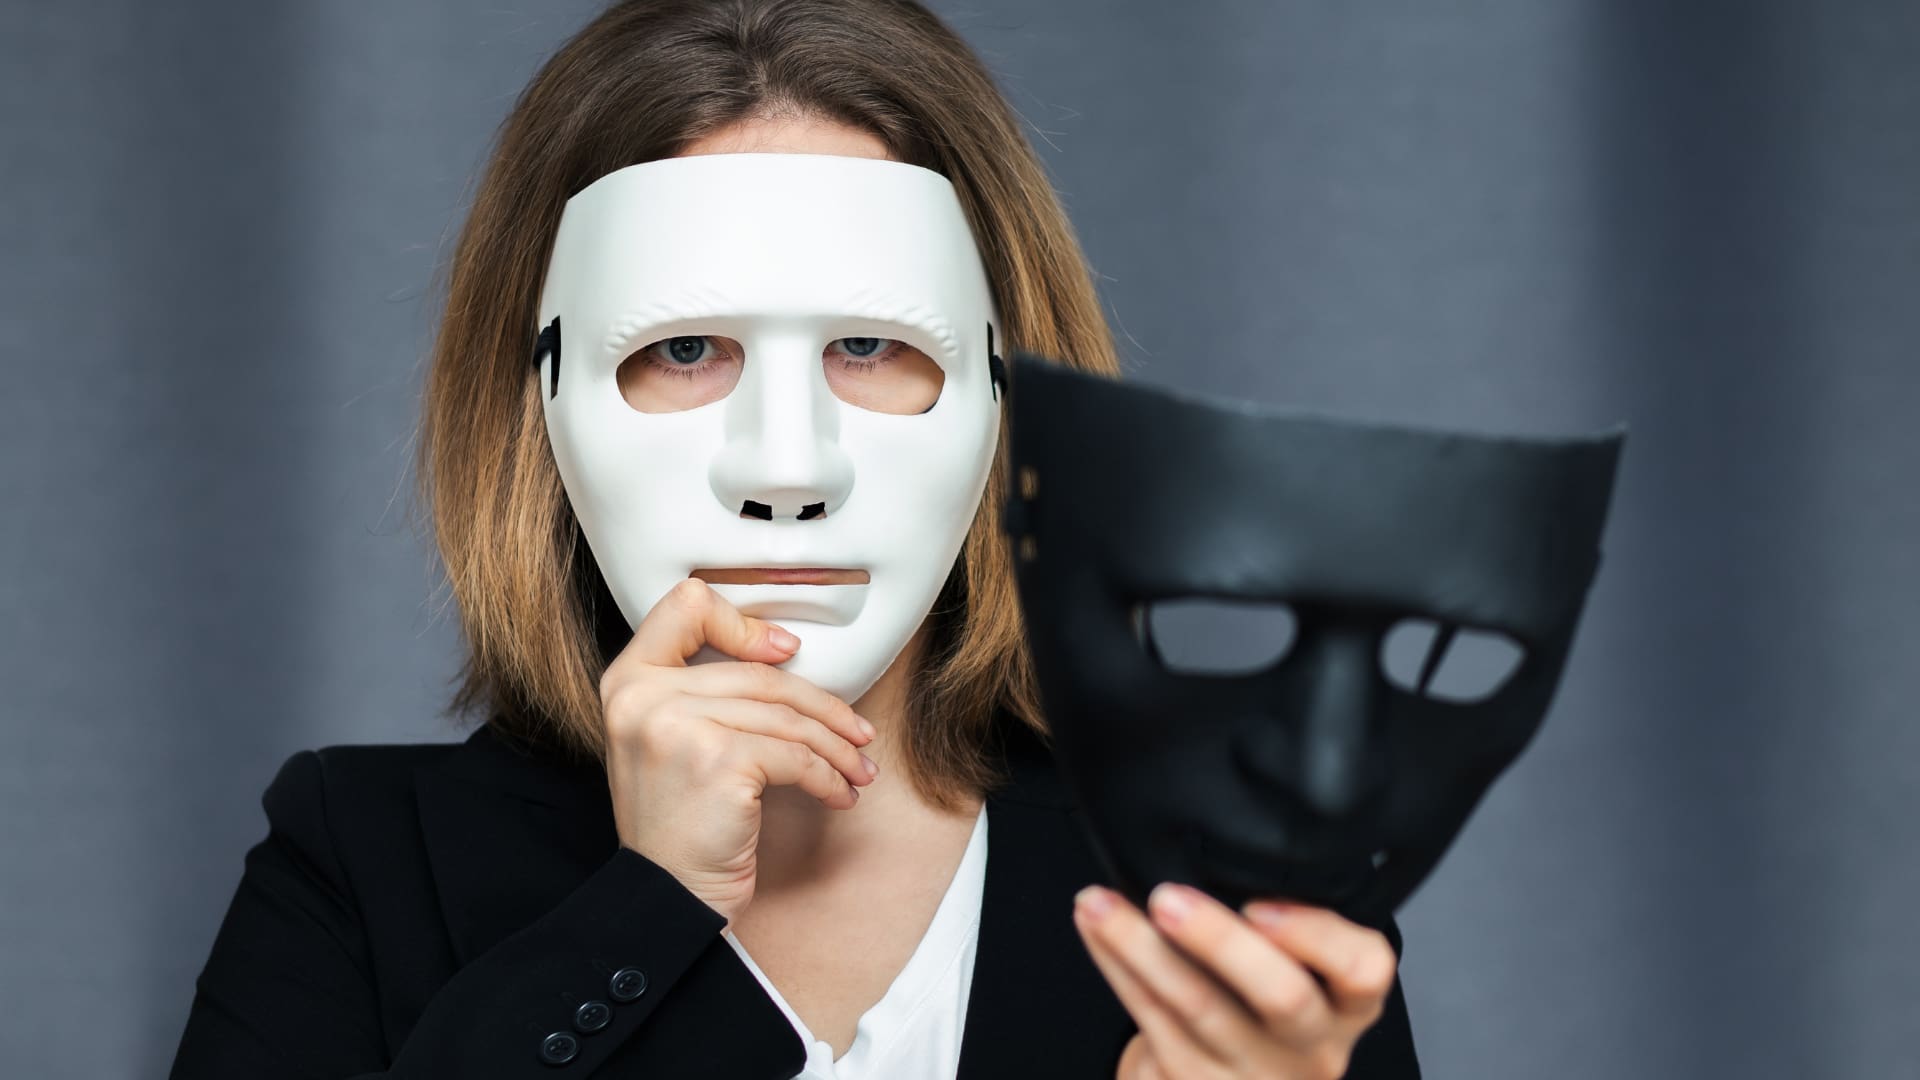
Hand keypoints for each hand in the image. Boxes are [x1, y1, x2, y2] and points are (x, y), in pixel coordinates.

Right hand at [599, 578, 879, 926]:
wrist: (667, 896)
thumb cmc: (677, 824)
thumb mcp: (667, 740)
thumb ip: (698, 691)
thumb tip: (782, 651)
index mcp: (627, 680)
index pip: (684, 606)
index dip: (742, 623)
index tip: (785, 650)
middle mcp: (643, 695)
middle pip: (759, 674)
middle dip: (823, 707)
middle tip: (857, 732)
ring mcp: (677, 725)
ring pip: (786, 717)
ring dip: (836, 746)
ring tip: (856, 768)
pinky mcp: (719, 760)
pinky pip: (796, 757)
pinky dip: (830, 777)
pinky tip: (841, 794)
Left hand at [1074, 883, 1395, 1079]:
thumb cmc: (1260, 1014)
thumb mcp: (1297, 975)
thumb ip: (1282, 928)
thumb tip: (1217, 843)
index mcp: (1347, 1007)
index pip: (1365, 969)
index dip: (1319, 936)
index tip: (1261, 903)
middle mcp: (1310, 1048)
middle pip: (1282, 997)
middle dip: (1220, 942)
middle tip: (1168, 899)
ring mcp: (1252, 1076)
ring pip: (1197, 1009)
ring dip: (1138, 947)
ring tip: (1099, 904)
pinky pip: (1149, 1018)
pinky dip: (1115, 965)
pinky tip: (1094, 929)